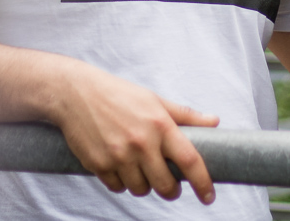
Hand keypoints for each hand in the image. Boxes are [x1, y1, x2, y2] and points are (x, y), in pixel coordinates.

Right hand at [49, 62, 219, 203]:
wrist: (75, 93)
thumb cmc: (118, 94)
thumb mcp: (154, 99)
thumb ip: (185, 115)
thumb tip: (215, 122)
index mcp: (159, 125)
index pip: (190, 161)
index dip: (203, 182)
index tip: (209, 196)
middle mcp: (141, 142)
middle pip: (165, 185)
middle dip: (171, 190)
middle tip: (169, 185)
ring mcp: (118, 155)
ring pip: (141, 190)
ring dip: (144, 185)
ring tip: (140, 170)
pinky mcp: (98, 164)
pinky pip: (117, 187)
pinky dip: (121, 182)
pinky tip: (119, 167)